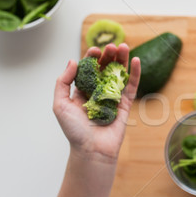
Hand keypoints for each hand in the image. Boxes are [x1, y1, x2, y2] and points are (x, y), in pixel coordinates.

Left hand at [52, 43, 140, 162]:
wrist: (92, 150)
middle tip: (112, 45)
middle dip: (109, 55)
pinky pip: (131, 86)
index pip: (88, 69)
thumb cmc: (74, 131)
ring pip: (119, 74)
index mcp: (82, 91)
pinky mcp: (125, 104)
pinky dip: (135, 73)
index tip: (95, 50)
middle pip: (105, 68)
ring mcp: (113, 97)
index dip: (92, 57)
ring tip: (124, 47)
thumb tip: (73, 61)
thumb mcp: (60, 104)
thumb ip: (63, 82)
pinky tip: (135, 60)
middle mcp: (98, 92)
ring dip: (122, 59)